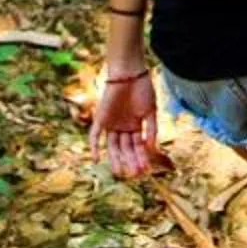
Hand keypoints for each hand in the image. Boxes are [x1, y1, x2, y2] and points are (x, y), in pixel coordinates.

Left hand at [90, 64, 165, 179]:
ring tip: (120, 172)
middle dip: (130, 160)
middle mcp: (122, 127)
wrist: (130, 73)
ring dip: (116, 158)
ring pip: (112, 146)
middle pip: (125, 148)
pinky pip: (94, 135)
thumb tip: (152, 148)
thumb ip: (152, 129)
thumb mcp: (151, 111)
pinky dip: (94, 147)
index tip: (146, 169)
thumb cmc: (143, 89)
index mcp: (135, 126)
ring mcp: (111, 124)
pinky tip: (96, 160)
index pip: (137, 146)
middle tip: (135, 174)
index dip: (141, 157)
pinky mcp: (100, 118)